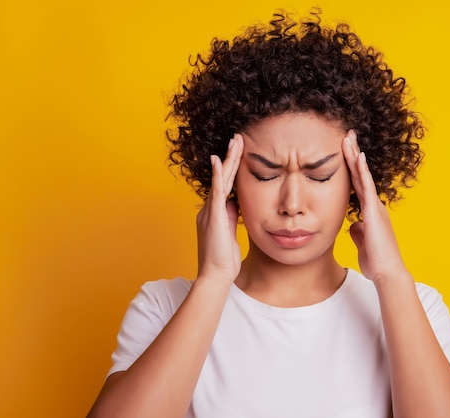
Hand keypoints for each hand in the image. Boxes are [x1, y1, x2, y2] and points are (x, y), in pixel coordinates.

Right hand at [196, 134, 243, 283]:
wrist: (215, 276)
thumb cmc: (224, 261)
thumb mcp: (230, 235)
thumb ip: (231, 219)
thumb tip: (235, 205)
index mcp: (215, 213)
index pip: (226, 185)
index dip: (233, 168)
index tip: (240, 152)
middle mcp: (209, 208)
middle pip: (223, 177)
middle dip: (231, 157)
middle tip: (238, 138)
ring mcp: (210, 211)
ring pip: (221, 179)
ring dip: (229, 159)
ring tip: (236, 141)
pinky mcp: (213, 216)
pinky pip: (217, 191)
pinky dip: (219, 175)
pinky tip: (220, 160)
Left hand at [342, 131, 408, 285]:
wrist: (387, 273)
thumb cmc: (376, 262)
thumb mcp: (362, 244)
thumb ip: (358, 232)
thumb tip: (352, 225)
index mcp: (370, 213)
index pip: (357, 185)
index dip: (351, 169)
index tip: (345, 152)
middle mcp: (374, 206)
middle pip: (360, 175)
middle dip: (353, 155)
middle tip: (347, 135)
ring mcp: (375, 206)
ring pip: (362, 176)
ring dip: (355, 156)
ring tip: (348, 137)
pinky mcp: (374, 211)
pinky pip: (366, 187)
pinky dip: (361, 171)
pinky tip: (358, 156)